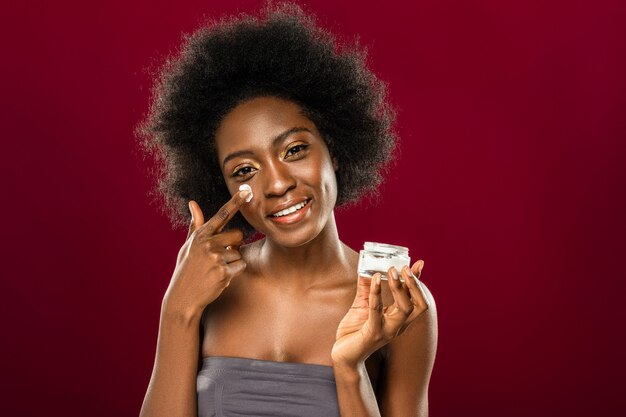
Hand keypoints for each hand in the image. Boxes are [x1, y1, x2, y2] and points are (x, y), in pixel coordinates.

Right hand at [162, 189, 250, 319]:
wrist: (183, 297)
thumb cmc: (186, 269)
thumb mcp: (188, 246)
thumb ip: (195, 225)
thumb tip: (193, 203)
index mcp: (200, 235)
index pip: (222, 214)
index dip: (235, 202)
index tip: (246, 191)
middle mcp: (208, 243)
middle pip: (238, 235)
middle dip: (235, 245)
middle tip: (221, 256)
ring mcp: (215, 257)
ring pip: (239, 253)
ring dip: (232, 263)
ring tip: (215, 270)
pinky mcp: (223, 271)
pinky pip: (240, 266)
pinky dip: (234, 273)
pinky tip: (219, 278)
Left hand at [331, 261, 428, 367]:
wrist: (343, 356)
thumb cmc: (354, 332)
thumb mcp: (361, 306)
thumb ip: (366, 290)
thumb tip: (366, 269)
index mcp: (399, 319)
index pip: (415, 299)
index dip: (418, 281)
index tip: (419, 263)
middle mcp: (398, 326)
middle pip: (418, 305)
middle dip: (414, 284)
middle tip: (405, 268)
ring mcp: (387, 331)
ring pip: (405, 308)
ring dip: (400, 288)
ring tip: (392, 271)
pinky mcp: (373, 333)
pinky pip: (377, 311)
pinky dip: (377, 293)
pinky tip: (374, 279)